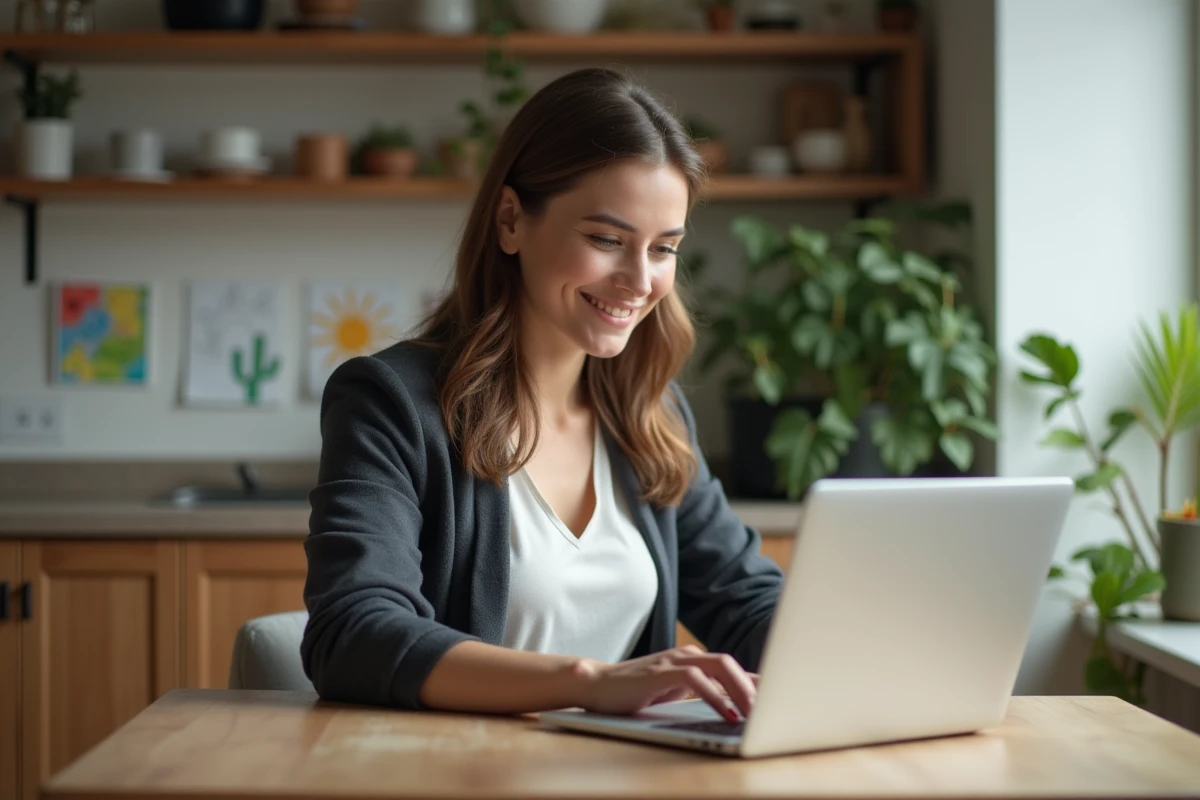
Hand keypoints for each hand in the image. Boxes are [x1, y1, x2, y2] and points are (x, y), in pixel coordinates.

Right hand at [573, 645, 756, 721]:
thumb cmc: (637, 692)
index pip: (732, 669)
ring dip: (740, 690)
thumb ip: (704, 694)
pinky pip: (695, 678)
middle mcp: (687, 655)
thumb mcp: (676, 693)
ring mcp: (673, 660)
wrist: (598, 685)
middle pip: (730, 664)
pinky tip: (727, 714)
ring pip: (719, 666)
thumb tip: (738, 706)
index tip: (781, 698)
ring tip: (755, 714)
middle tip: (772, 710)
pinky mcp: (660, 671)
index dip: (757, 683)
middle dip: (753, 687)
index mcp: (693, 660)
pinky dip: (714, 696)